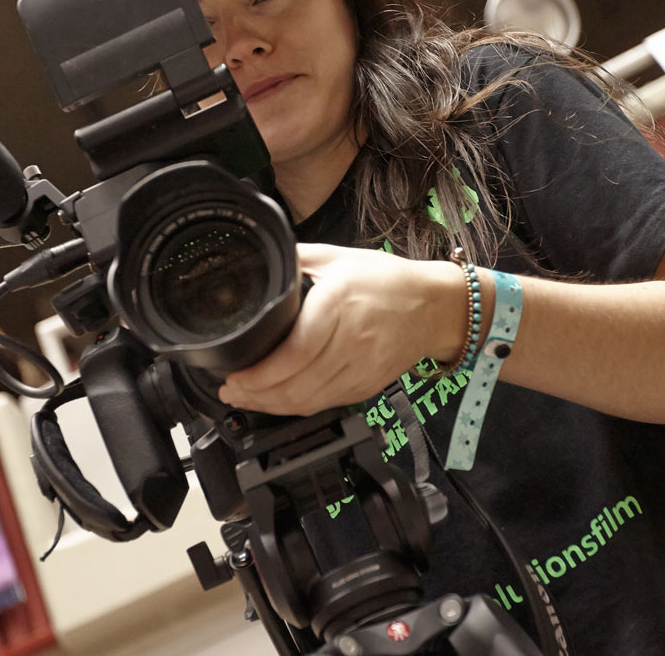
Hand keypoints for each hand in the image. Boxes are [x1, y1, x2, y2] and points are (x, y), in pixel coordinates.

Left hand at [218, 244, 460, 415]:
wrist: (434, 306)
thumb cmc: (386, 280)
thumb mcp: (337, 257)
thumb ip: (296, 260)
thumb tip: (254, 262)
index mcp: (340, 304)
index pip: (296, 352)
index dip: (261, 373)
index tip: (234, 374)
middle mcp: (353, 341)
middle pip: (298, 384)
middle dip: (256, 395)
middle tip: (230, 390)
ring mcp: (363, 368)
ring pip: (309, 401)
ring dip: (271, 406)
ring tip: (245, 398)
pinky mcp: (368, 385)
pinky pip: (326, 404)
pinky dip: (297, 407)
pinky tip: (278, 401)